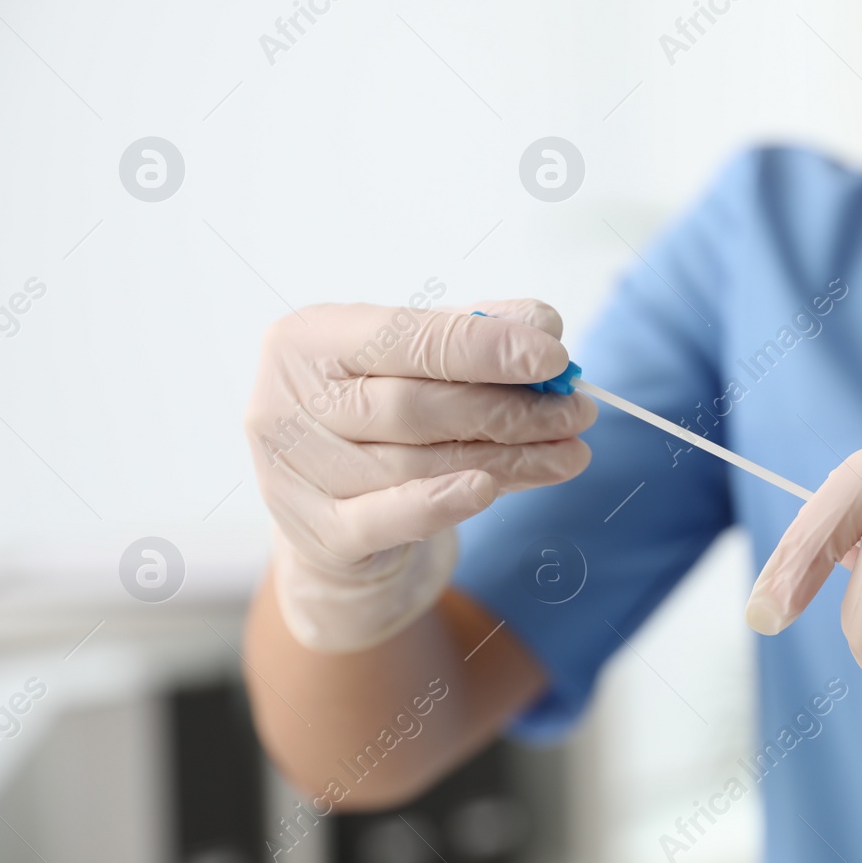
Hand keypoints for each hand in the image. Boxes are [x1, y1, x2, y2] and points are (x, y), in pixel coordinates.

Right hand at [245, 300, 595, 651]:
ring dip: (507, 459)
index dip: (486, 348)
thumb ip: (474, 333)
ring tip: (569, 453)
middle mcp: (284, 403)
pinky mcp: (315, 535)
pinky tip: (492, 490)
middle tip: (577, 413)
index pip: (409, 338)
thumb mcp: (415, 362)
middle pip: (417, 407)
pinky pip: (386, 520)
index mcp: (308, 340)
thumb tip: (543, 326)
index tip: (555, 358)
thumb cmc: (378, 418)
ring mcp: (292, 474)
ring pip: (417, 464)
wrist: (330, 514)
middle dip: (510, 409)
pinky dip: (441, 504)